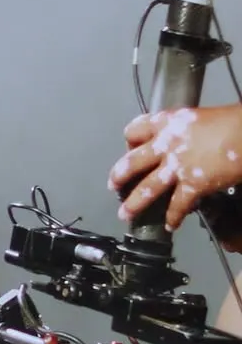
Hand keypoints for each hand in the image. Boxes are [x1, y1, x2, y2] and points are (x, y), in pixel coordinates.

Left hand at [109, 105, 241, 230]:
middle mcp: (167, 143)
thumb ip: (186, 131)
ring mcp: (178, 165)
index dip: (130, 141)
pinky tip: (171, 225)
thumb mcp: (202, 117)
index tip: (129, 148)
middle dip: (119, 176)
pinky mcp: (193, 184)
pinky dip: (173, 217)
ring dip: (134, 204)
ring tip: (125, 215)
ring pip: (147, 188)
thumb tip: (186, 143)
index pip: (136, 129)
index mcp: (169, 122)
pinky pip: (177, 206)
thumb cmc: (233, 122)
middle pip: (132, 162)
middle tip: (113, 185)